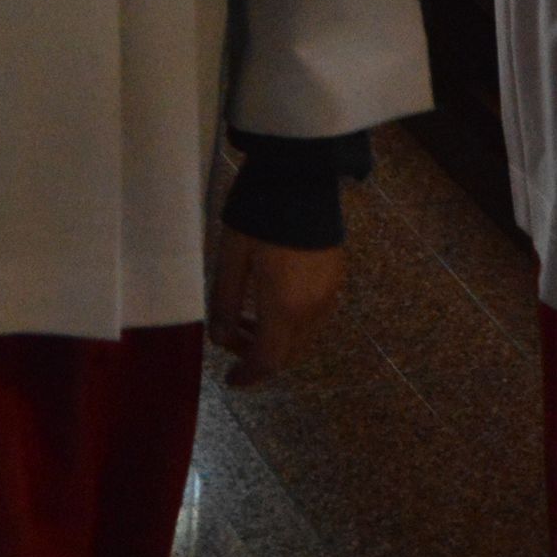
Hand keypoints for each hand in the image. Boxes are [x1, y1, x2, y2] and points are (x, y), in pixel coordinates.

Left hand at [208, 229, 346, 382]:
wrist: (301, 175)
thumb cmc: (258, 214)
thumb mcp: (231, 255)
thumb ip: (225, 301)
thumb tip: (220, 338)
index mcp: (284, 308)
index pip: (268, 361)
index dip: (248, 376)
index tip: (231, 382)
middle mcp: (313, 309)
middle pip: (287, 353)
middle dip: (258, 354)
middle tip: (231, 335)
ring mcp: (329, 293)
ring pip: (302, 336)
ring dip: (275, 336)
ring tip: (248, 314)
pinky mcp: (336, 276)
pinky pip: (314, 314)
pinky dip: (291, 319)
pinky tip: (273, 295)